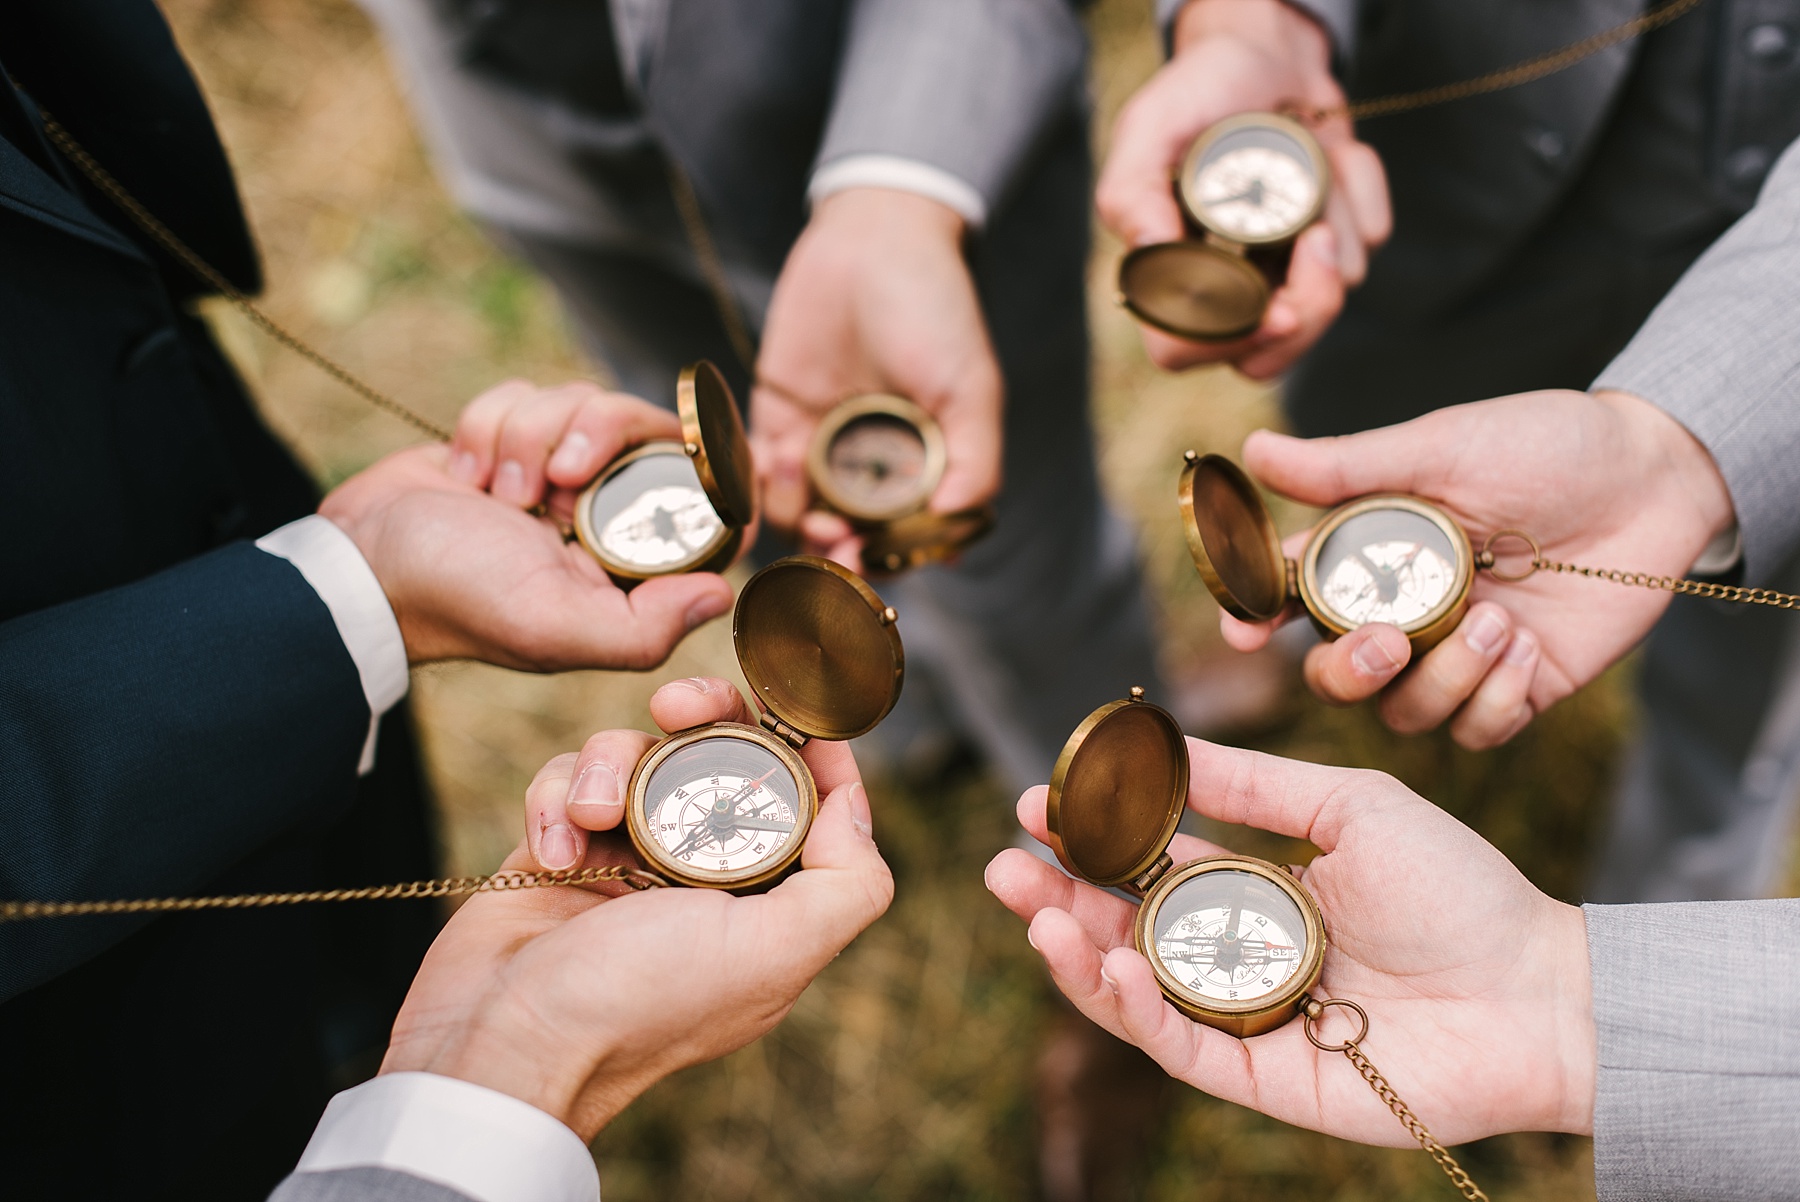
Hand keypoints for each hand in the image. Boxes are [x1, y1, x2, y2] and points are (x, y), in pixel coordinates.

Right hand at [320, 379, 733, 670]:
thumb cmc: (456, 599)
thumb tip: (724, 594)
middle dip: (594, 436)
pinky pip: (529, 393)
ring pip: (583, 401)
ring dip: (529, 435)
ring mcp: (557, 474)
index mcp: (631, 567)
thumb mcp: (555, 628)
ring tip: (497, 492)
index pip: (706, 505)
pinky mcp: (512, 439)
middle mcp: (604, 517)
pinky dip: (491, 425)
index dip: (711, 471)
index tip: (701, 450)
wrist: (359, 560)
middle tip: (552, 482)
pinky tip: (467, 474)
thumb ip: (643, 627)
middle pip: (645, 429)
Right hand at [380, 678, 892, 1139]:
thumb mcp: (773, 954)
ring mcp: (625, 859)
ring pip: (637, 756)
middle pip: (720, 756)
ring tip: (591, 814)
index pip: (803, 802)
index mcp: (762, 904)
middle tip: (676, 705)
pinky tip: (553, 849)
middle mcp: (699, 876)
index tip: (788, 704)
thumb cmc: (637, 1004)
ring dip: (610, 766)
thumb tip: (854, 808)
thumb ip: (845, 886)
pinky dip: (557, 797)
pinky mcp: (559, 848)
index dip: (803, 747)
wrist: (499, 1041)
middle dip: (703, 716)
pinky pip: (568, 781)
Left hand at [750, 187, 1002, 564]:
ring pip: (799, 512)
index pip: (905, 538)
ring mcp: (821, 444)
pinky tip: (772, 470)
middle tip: (831, 546)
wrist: (873, 236)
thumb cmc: (935, 309)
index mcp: (924, 467)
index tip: (875, 560)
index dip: (889, 558)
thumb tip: (956, 529)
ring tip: (806, 504)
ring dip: (796, 521)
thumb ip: (974, 461)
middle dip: (836, 552)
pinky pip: (758, 470)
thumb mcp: (970, 387)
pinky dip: (758, 484)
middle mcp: (870, 466)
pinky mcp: (776, 417)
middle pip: (848, 536)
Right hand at [985, 738, 1595, 1144]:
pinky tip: (1111, 964)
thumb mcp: (1348, 806)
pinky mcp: (1263, 1080)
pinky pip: (1182, 1048)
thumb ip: (1254, 784)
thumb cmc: (1458, 888)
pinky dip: (1138, 1011)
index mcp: (1260, 889)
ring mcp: (1248, 1021)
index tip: (1037, 801)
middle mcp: (1242, 956)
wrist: (1539, 991)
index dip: (1092, 837)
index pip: (1151, 864)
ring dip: (1078, 956)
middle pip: (1125, 932)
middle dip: (1058, 897)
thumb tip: (1163, 748)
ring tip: (1033, 911)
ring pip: (1139, 994)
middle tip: (1000, 864)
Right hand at [1098, 0, 1389, 377]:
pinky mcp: (1337, 243)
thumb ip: (1133, 192)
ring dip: (1333, 213)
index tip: (1277, 310)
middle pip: (1269, 356)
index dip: (1231, 342)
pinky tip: (1334, 150)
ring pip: (1331, 297)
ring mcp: (1285, 271)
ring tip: (1309, 149)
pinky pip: (1369, 238)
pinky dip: (1360, 187)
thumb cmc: (1198, 92)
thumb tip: (1148, 254)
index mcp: (1169, 276)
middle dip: (1307, 304)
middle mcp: (1227, 289)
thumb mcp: (1151, 128)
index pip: (1185, 350)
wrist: (1263, 52)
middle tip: (1317, 236)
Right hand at [1222, 388, 1735, 747]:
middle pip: (1336, 678)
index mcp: (1371, 553)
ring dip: (1446, 678)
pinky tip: (1529, 649)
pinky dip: (1495, 700)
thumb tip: (1254, 450)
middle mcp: (1405, 612)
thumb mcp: (1440, 447)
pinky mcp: (1517, 686)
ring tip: (1500, 621)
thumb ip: (1346, 466)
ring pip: (1404, 713)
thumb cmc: (1544, 446)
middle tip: (1391, 640)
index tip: (1248, 631)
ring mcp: (1458, 654)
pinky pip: (1475, 731)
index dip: (1256, 620)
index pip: (1289, 598)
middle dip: (1349, 672)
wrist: (1653, 476)